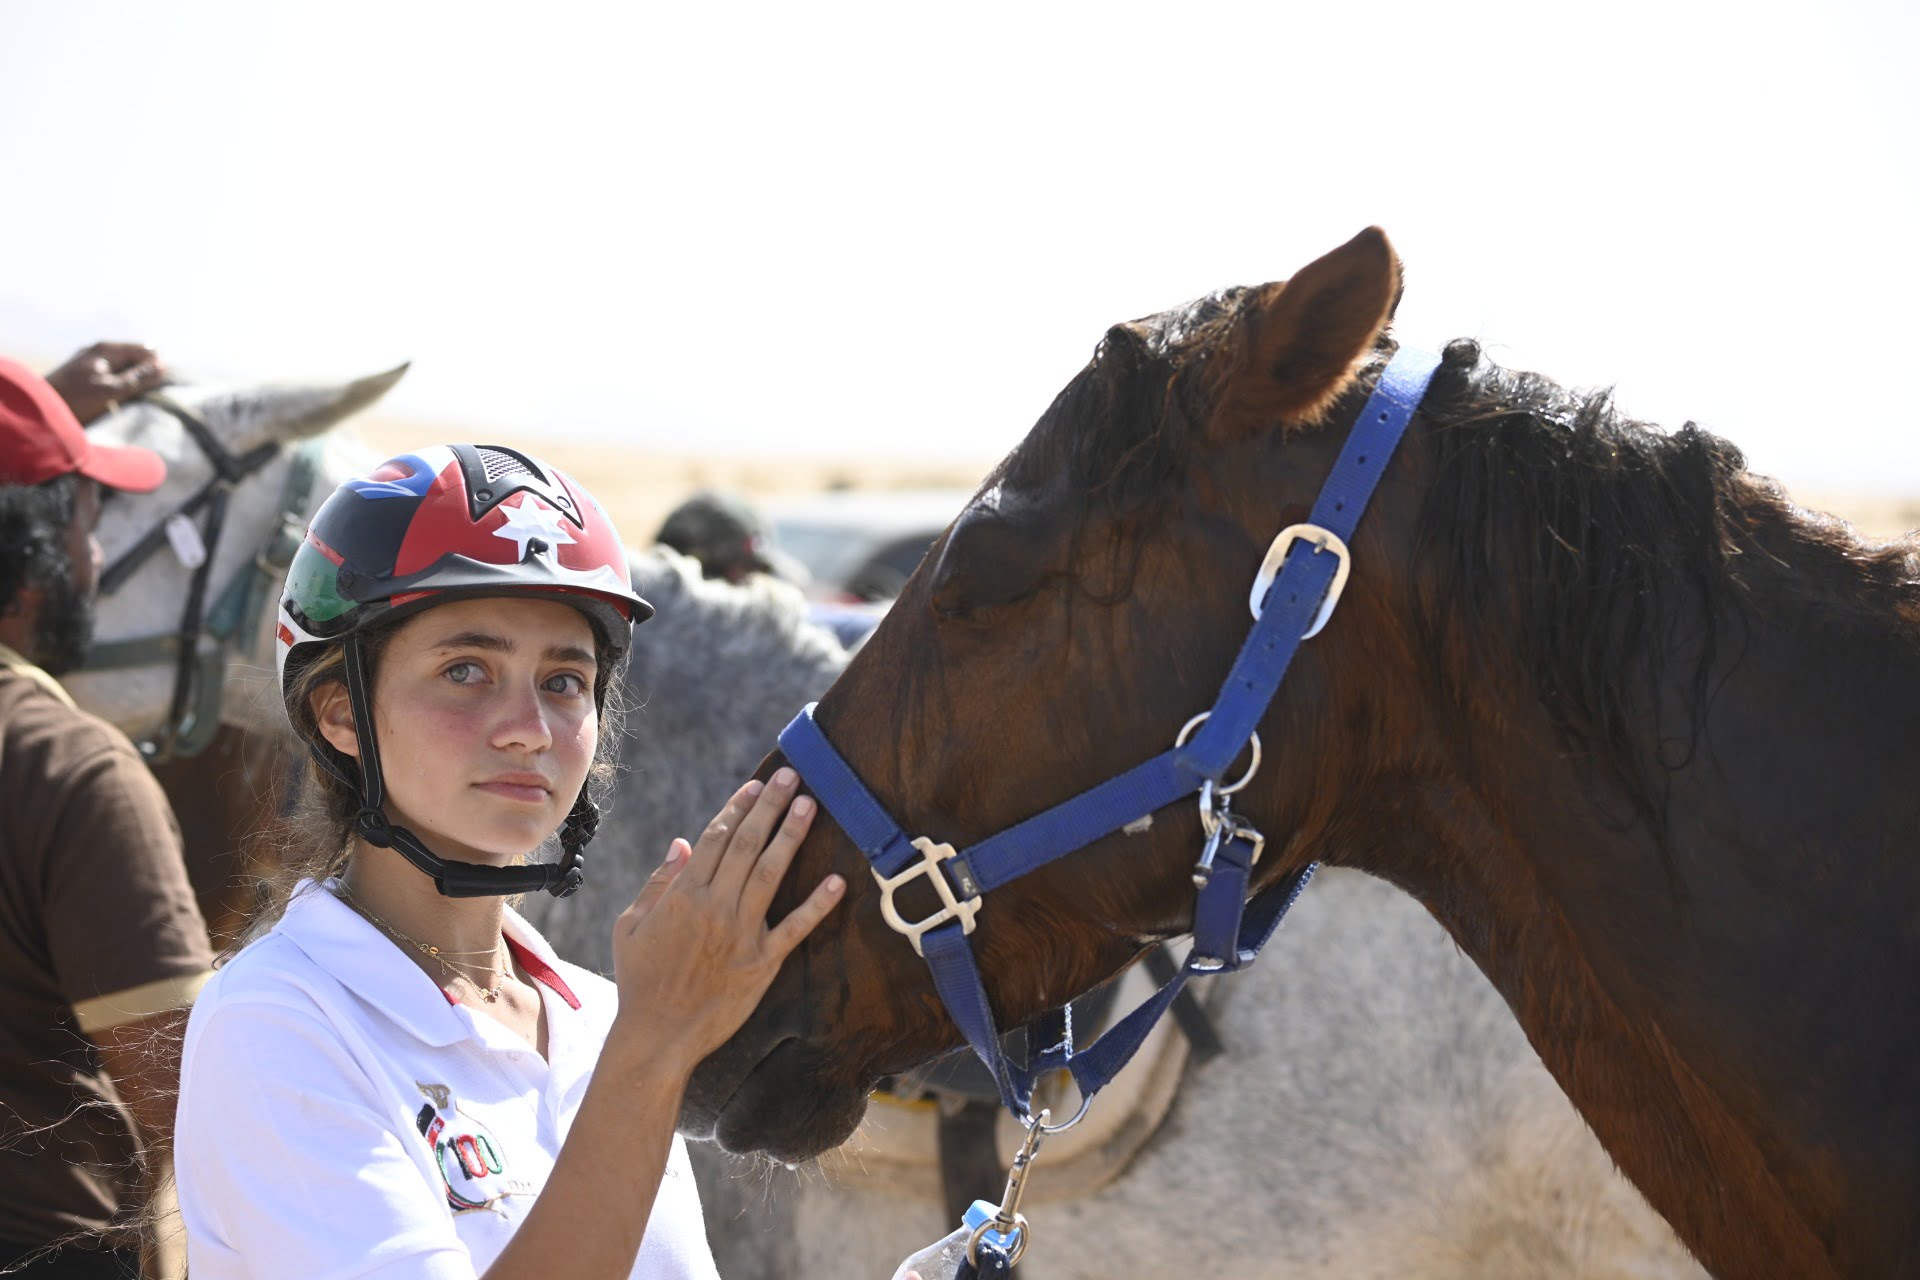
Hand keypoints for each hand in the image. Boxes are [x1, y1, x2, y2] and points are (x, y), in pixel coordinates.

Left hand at [44, 342, 165, 422]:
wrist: (37, 406)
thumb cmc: (75, 398)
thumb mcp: (110, 391)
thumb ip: (137, 379)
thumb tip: (163, 367)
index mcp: (107, 349)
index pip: (147, 351)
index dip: (156, 368)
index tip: (158, 388)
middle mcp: (100, 350)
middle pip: (136, 357)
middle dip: (145, 374)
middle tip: (146, 396)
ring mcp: (92, 360)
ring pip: (125, 366)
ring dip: (132, 381)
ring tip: (132, 399)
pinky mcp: (86, 372)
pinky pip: (113, 373)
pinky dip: (120, 384)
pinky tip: (117, 399)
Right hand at [604, 767, 842, 1079]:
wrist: (657, 1035)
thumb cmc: (639, 980)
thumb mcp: (631, 926)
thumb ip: (658, 883)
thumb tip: (681, 843)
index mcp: (683, 895)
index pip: (715, 838)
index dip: (738, 808)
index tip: (756, 785)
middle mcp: (714, 907)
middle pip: (747, 845)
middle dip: (769, 806)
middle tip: (791, 777)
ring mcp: (741, 934)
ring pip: (771, 874)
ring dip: (790, 835)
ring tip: (808, 805)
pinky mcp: (762, 963)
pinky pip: (795, 928)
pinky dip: (817, 905)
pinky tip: (837, 881)